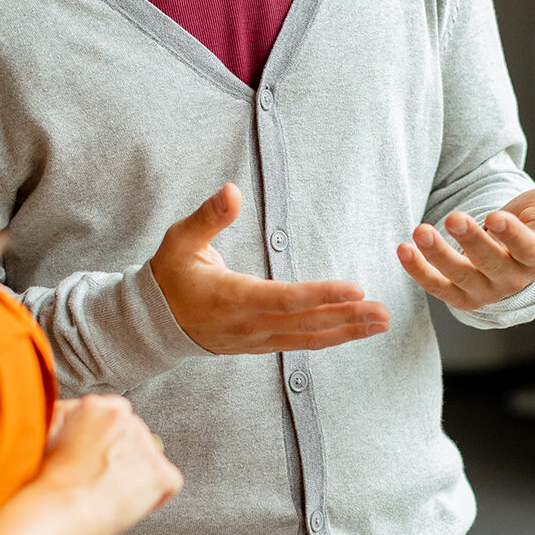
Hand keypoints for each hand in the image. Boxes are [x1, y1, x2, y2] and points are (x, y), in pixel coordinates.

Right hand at [36, 394, 182, 534]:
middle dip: (126, 457)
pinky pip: (169, 484)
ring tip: (111, 493)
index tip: (103, 458)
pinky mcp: (158, 471)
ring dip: (138, 475)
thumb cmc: (48, 484)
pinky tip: (131, 504)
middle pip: (136, 437)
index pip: (119, 416)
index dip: (112, 441)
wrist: (56, 510)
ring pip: (152, 458)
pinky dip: (155, 497)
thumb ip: (76, 421)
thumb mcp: (53, 434)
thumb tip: (83, 426)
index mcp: (98, 406)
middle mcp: (126, 418)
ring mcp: (145, 443)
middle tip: (104, 480)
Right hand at [150, 182, 389, 352]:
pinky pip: (300, 344)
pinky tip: (353, 330)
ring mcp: (255, 340)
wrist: (151, 323)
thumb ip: (208, 217)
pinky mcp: (259, 344)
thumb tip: (231, 189)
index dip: (321, 294)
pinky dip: (329, 337)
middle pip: (305, 324)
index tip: (355, 288)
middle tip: (383, 312)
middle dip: (347, 318)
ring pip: (307, 339)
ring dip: (346, 331)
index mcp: (231, 297)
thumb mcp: (179, 241)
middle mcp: (248, 325)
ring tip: (380, 323)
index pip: (284, 299)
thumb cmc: (169, 275)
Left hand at [396, 172, 534, 309]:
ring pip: (459, 278)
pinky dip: (418, 271)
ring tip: (419, 231)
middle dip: (471, 242)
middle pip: (491, 264)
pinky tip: (403, 249)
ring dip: (437, 256)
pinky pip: (436, 287)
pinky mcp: (458, 294)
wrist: (511, 245)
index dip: (512, 236)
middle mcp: (511, 278)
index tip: (496, 216)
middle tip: (453, 218)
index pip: (527, 250)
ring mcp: (484, 289)